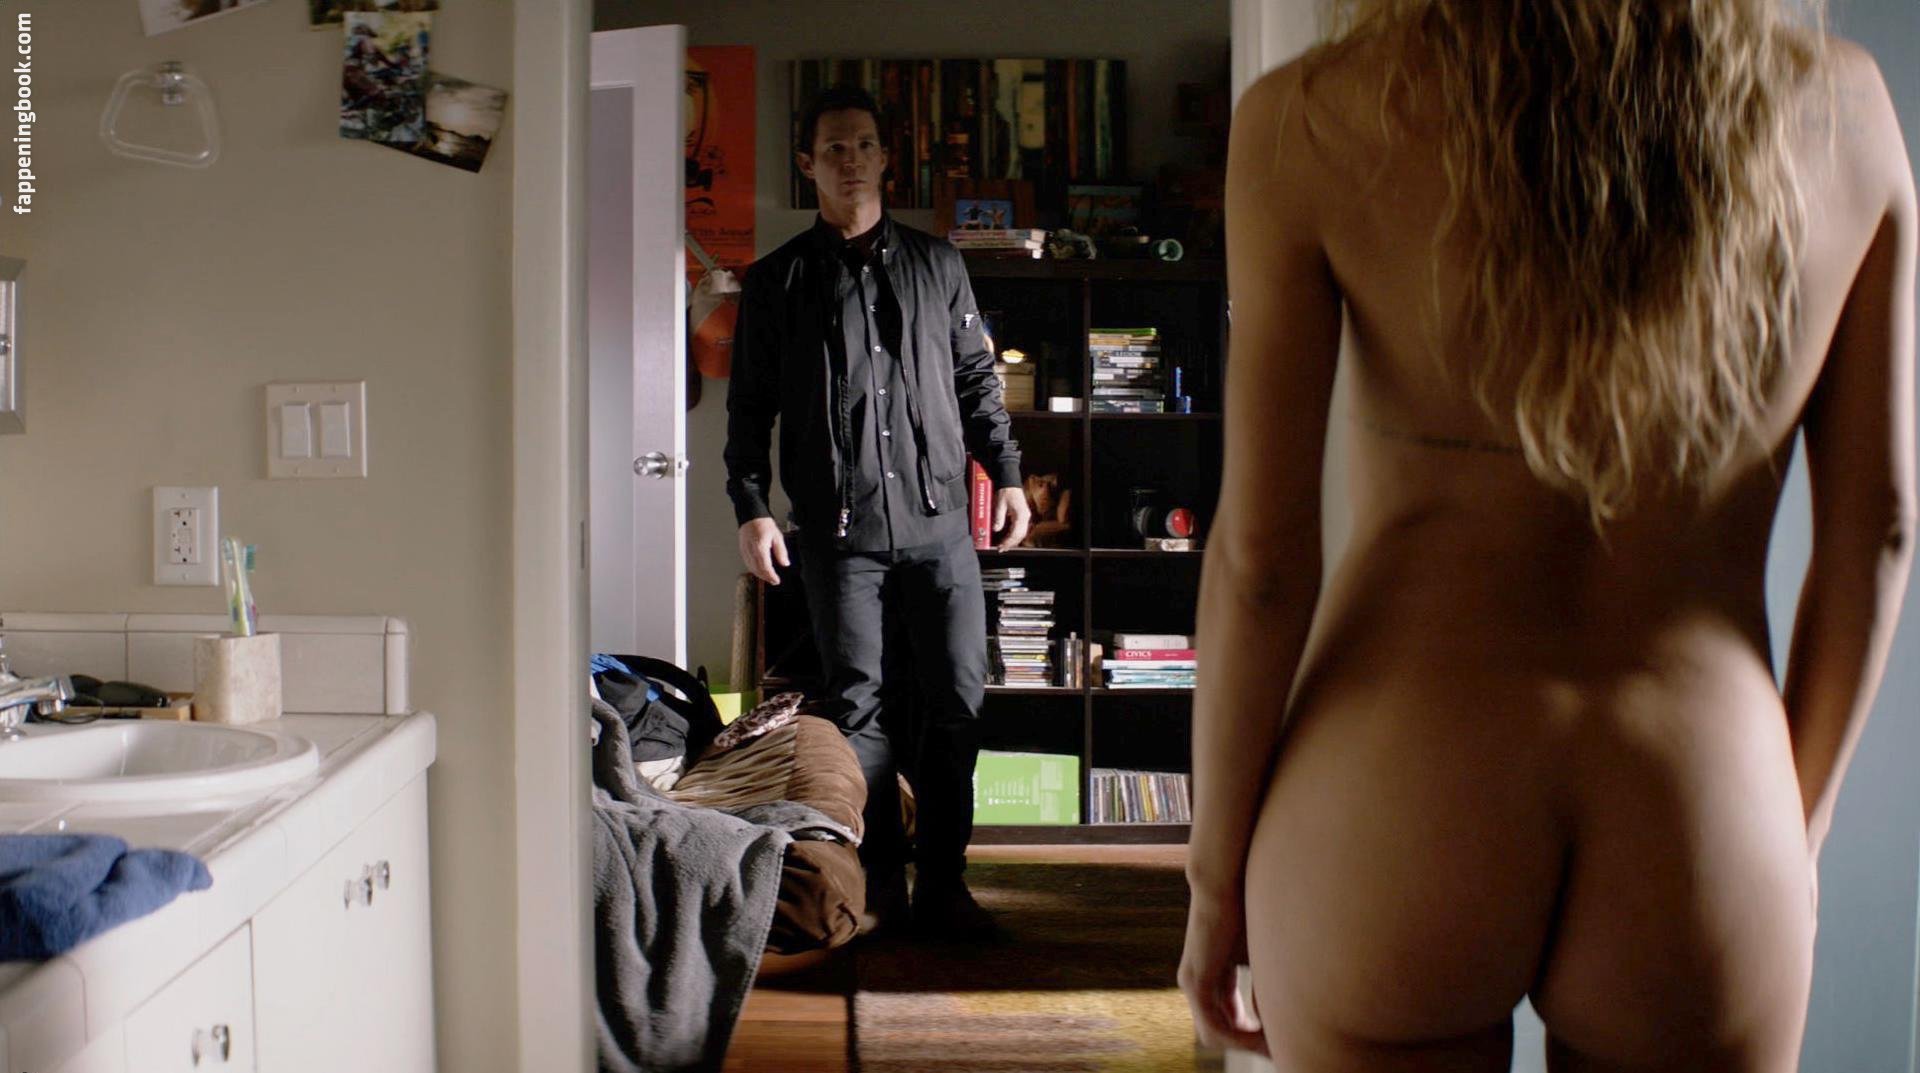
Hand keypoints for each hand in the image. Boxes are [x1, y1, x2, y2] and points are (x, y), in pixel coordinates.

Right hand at [738, 518, 789, 584]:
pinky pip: (747, 563)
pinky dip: (754, 569)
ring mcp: (745, 551)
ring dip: (760, 575)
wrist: (751, 516)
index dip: (771, 576)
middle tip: (774, 581)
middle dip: (766, 577)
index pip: (765, 567)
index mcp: (760, 547)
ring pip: (751, 568)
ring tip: (768, 577)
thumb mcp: (777, 536)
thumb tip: (785, 563)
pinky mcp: (742, 550)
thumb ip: (781, 551)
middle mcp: (751, 550)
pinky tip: (759, 570)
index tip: (776, 580)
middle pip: (757, 569)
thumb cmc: (763, 524)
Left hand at [992, 486, 1030, 550]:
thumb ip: (998, 518)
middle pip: (1020, 535)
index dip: (1008, 542)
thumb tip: (996, 529)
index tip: (1001, 547)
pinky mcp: (1023, 515)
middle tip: (1001, 549)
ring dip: (1013, 540)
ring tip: (1004, 546)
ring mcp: (1025, 516)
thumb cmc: (1006, 491)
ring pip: (1021, 533)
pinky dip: (1015, 535)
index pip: (1015, 533)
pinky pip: (1020, 529)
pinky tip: (1009, 538)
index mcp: (1021, 515)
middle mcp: (1025, 517)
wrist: (1010, 482)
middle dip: (1011, 543)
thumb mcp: (1000, 505)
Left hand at [1178, 894, 1267, 1055]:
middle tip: (1279, 1051)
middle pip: (1222, 1030)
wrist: (1226, 881)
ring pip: (1216, 1034)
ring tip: (1275, 1046)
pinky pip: (1214, 1026)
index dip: (1255, 1034)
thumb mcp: (1265, 949)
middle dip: (1251, 1044)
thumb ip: (1271, 977)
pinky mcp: (1194, 981)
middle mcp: (1197, 981)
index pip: (1231, 1017)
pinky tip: (1263, 1038)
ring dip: (1247, 1044)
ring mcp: (1191, 982)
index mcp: (1213, 973)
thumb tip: (1294, 1007)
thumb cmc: (1250, 905)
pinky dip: (1239, 1037)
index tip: (1281, 1040)